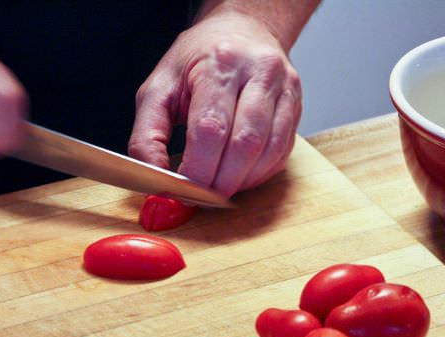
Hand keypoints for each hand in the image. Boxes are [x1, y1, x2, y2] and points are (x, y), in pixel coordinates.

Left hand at [128, 10, 301, 196]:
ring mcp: (285, 89)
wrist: (243, 30)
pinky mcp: (297, 106)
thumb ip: (147, 134)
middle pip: (244, 145)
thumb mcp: (159, 87)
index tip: (181, 190)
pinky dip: (257, 175)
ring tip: (216, 188)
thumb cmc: (199, 60)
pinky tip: (238, 175)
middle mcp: (259, 73)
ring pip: (268, 153)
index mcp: (220, 64)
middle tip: (199, 198)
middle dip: (219, 183)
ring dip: (240, 182)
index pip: (211, 129)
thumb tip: (154, 177)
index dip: (196, 170)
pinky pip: (281, 153)